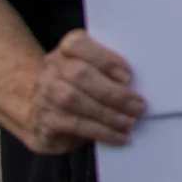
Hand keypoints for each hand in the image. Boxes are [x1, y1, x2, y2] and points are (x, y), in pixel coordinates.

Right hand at [25, 29, 144, 153]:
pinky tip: (119, 136)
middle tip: (139, 106)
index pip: (79, 44)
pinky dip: (101, 131)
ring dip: (109, 114)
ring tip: (130, 122)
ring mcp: (45, 94)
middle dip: (114, 92)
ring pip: (75, 101)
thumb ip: (109, 70)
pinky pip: (74, 124)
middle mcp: (51, 68)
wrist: (42, 111)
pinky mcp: (46, 120)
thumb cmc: (80, 87)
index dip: (105, 59)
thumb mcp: (93, 71)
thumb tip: (138, 84)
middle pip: (80, 75)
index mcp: (67, 49)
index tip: (129, 75)